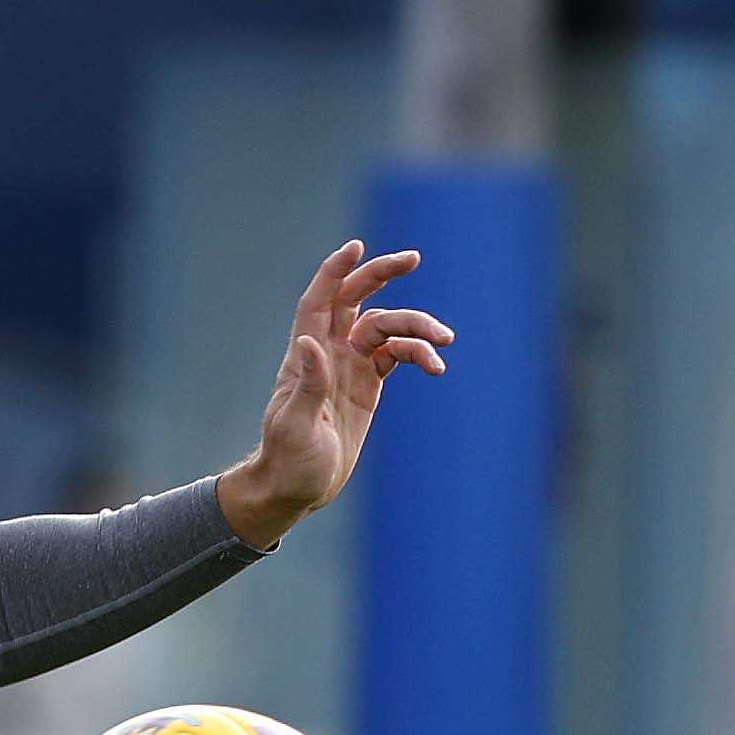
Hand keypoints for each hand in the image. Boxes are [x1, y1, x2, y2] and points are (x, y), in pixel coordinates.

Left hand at [214, 242, 451, 548]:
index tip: (357, 247)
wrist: (297, 487)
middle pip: (357, 299)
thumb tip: (310, 342)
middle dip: (382, 274)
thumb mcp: (295, 427)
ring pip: (387, 328)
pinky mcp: (369, 385)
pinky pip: (398, 356)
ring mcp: (351, 366)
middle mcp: (329, 353)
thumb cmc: (289, 460)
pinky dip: (418, 354)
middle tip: (413, 258)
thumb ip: (307, 385)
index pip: (320, 301)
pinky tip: (437, 366)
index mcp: (306, 355)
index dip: (335, 271)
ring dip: (416, 327)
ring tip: (445, 340)